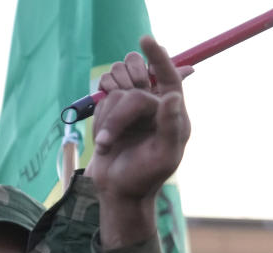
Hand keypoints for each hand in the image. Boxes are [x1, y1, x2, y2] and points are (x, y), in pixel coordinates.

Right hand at [88, 36, 190, 247]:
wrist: (117, 191)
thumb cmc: (145, 177)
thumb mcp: (164, 155)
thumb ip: (171, 126)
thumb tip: (173, 97)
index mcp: (172, 113)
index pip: (169, 76)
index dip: (158, 57)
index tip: (146, 41)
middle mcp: (153, 106)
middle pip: (134, 84)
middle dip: (120, 110)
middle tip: (110, 136)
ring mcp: (131, 108)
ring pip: (115, 90)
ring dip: (107, 119)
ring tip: (108, 142)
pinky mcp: (111, 112)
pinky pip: (102, 99)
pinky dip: (99, 120)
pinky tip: (104, 141)